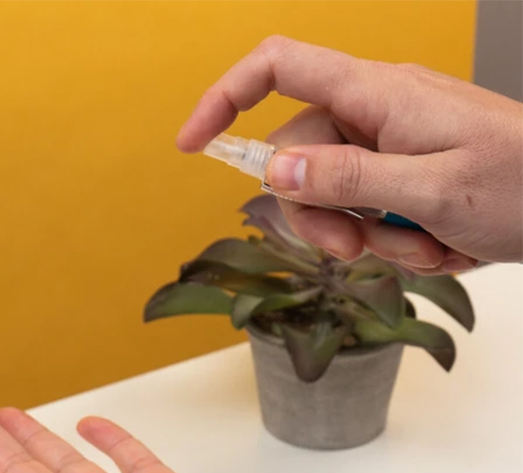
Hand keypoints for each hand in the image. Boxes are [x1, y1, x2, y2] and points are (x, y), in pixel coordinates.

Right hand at [177, 36, 522, 272]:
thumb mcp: (432, 189)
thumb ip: (348, 178)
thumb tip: (273, 172)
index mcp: (376, 94)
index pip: (278, 67)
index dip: (225, 97)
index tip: (193, 142)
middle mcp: (373, 113)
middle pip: (295, 157)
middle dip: (316, 215)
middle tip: (352, 249)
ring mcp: (386, 146)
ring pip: (329, 195)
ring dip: (364, 236)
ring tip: (420, 247)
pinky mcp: (400, 177)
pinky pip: (363, 213)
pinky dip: (390, 240)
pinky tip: (434, 245)